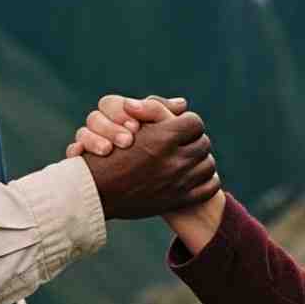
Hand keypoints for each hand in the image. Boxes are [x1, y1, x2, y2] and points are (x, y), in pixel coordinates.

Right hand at [71, 95, 227, 246]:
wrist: (95, 193)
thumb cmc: (107, 154)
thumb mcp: (128, 124)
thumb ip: (155, 109)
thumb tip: (183, 103)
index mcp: (163, 139)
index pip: (195, 123)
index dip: (187, 122)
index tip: (178, 126)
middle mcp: (174, 161)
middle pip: (203, 143)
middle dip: (194, 140)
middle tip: (183, 142)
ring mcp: (178, 182)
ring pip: (208, 164)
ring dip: (200, 160)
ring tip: (188, 159)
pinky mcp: (179, 200)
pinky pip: (210, 186)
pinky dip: (206, 180)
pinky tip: (194, 176)